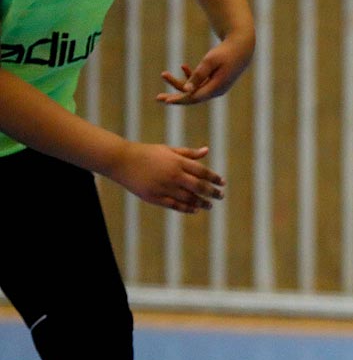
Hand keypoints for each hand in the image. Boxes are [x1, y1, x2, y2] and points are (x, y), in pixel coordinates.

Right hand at [108, 142, 224, 213]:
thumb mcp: (168, 150)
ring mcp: (164, 187)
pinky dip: (187, 208)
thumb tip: (207, 150)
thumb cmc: (147, 153)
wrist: (122, 161)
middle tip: (221, 196)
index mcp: (177, 162)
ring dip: (202, 203)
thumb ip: (188, 153)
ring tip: (210, 205)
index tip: (222, 183)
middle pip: (199, 186)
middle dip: (213, 192)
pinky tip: (195, 209)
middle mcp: (173, 175)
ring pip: (189, 198)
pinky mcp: (155, 197)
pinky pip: (175, 205)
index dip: (214, 178)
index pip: (202, 172)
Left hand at [157, 32, 253, 104]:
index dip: (179, 99)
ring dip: (179, 83)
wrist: (242, 48)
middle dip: (175, 97)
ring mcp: (216, 87)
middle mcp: (216, 91)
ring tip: (164, 74)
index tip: (166, 101)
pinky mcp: (215, 81)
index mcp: (216, 88)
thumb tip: (186, 89)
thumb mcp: (210, 61)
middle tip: (158, 98)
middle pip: (192, 97)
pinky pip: (199, 83)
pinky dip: (190, 76)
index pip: (194, 97)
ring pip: (194, 89)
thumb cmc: (226, 52)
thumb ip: (198, 75)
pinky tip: (183, 66)